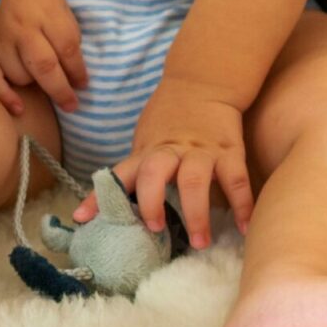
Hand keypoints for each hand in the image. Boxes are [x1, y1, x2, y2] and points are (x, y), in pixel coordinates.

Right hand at [0, 0, 84, 114]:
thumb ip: (65, 30)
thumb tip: (75, 67)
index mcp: (45, 12)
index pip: (68, 49)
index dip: (78, 72)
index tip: (82, 85)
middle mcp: (21, 28)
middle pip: (46, 67)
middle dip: (62, 91)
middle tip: (71, 104)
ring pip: (21, 77)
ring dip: (34, 84)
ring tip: (37, 79)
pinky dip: (5, 96)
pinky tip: (18, 108)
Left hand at [75, 75, 252, 249]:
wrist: (202, 83)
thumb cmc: (169, 120)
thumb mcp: (146, 141)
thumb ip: (138, 171)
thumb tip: (112, 206)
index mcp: (147, 152)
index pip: (117, 175)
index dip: (98, 197)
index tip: (82, 220)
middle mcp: (170, 151)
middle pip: (153, 173)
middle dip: (151, 202)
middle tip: (154, 230)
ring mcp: (201, 151)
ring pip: (194, 179)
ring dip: (196, 212)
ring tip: (200, 243)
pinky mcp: (229, 150)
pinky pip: (235, 179)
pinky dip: (242, 204)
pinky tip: (245, 228)